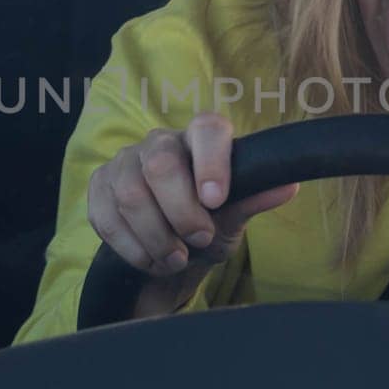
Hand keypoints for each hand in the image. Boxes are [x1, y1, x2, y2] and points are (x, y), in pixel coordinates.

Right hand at [86, 112, 297, 314]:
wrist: (174, 250)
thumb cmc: (211, 223)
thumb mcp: (235, 217)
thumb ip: (254, 199)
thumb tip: (289, 184)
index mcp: (201, 138)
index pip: (207, 129)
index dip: (211, 162)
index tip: (216, 201)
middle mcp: (161, 141)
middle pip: (161, 165)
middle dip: (181, 213)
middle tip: (199, 240)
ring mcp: (126, 161)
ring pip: (131, 195)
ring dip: (156, 238)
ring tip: (176, 259)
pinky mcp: (99, 186)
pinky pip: (105, 215)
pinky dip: (131, 247)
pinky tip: (149, 259)